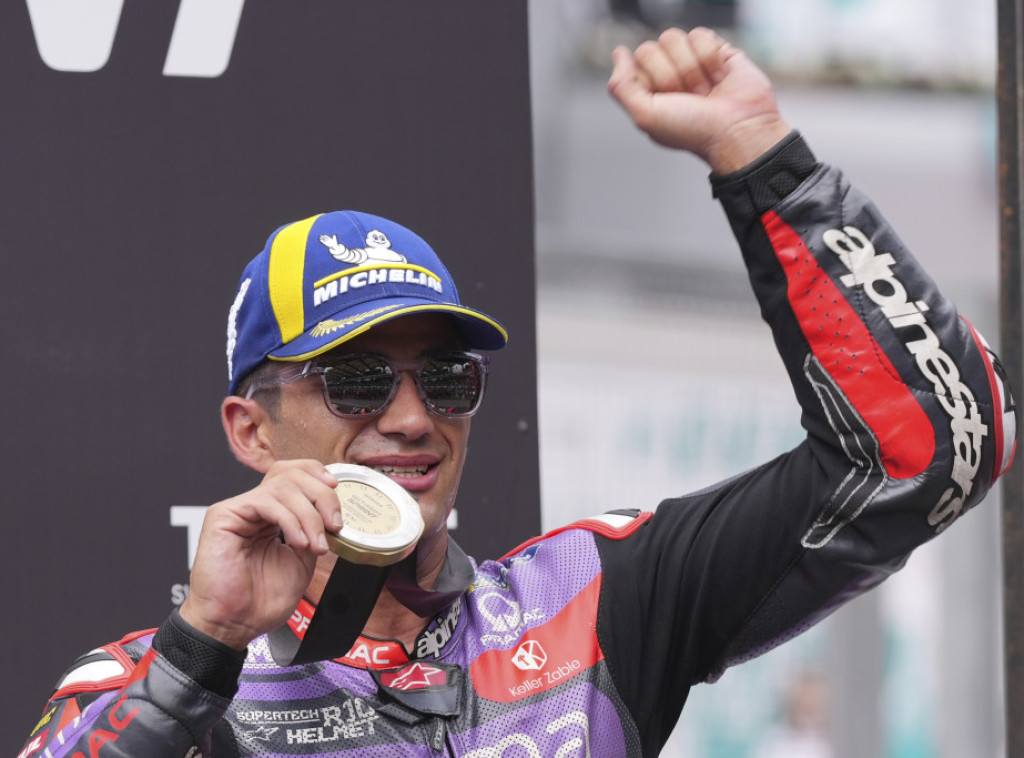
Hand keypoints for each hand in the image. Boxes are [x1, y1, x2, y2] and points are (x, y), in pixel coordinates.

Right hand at [179, 460, 342, 649]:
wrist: (236, 624)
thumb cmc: (262, 599)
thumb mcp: (303, 560)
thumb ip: (315, 532)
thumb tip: (335, 515)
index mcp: (273, 513)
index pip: (295, 474)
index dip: (318, 475)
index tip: (337, 492)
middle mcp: (256, 506)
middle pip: (292, 473)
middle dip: (322, 496)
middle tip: (334, 525)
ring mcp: (239, 508)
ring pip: (283, 486)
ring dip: (309, 515)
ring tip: (315, 545)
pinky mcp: (224, 515)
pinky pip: (266, 502)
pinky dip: (290, 520)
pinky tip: (298, 543)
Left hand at [608, 27, 791, 173]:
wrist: (737, 130)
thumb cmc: (694, 131)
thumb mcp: (645, 115)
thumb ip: (621, 85)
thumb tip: (619, 52)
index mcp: (648, 90)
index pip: (635, 62)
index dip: (651, 80)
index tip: (668, 102)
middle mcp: (667, 74)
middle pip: (652, 47)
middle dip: (671, 76)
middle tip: (689, 99)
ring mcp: (691, 61)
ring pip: (674, 38)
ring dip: (691, 69)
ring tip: (705, 92)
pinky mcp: (716, 50)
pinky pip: (700, 34)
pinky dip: (710, 59)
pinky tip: (719, 79)